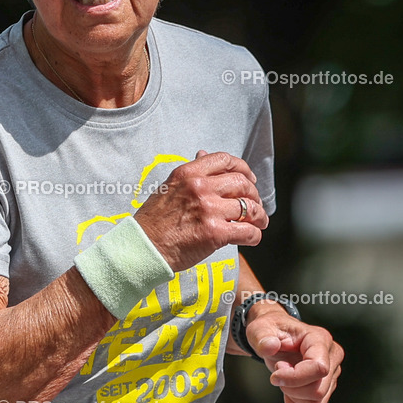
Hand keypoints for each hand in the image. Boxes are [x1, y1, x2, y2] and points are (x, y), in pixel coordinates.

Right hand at [134, 150, 268, 271]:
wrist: (143, 248)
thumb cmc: (154, 221)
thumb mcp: (169, 187)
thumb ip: (190, 174)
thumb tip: (203, 154)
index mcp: (188, 173)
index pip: (225, 160)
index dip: (243, 169)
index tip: (249, 179)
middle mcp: (200, 187)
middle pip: (242, 183)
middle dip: (254, 194)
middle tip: (255, 205)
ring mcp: (208, 209)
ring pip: (249, 207)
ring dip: (259, 216)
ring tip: (259, 222)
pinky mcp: (215, 233)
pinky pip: (246, 231)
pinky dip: (254, 235)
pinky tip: (252, 238)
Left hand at [245, 305, 343, 402]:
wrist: (274, 337)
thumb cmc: (269, 331)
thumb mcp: (259, 329)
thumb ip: (262, 336)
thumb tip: (269, 346)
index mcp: (320, 339)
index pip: (319, 368)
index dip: (294, 378)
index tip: (275, 375)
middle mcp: (332, 357)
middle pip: (318, 390)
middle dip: (291, 388)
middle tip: (277, 373)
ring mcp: (332, 374)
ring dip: (293, 396)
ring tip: (284, 378)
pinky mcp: (327, 389)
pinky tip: (288, 389)